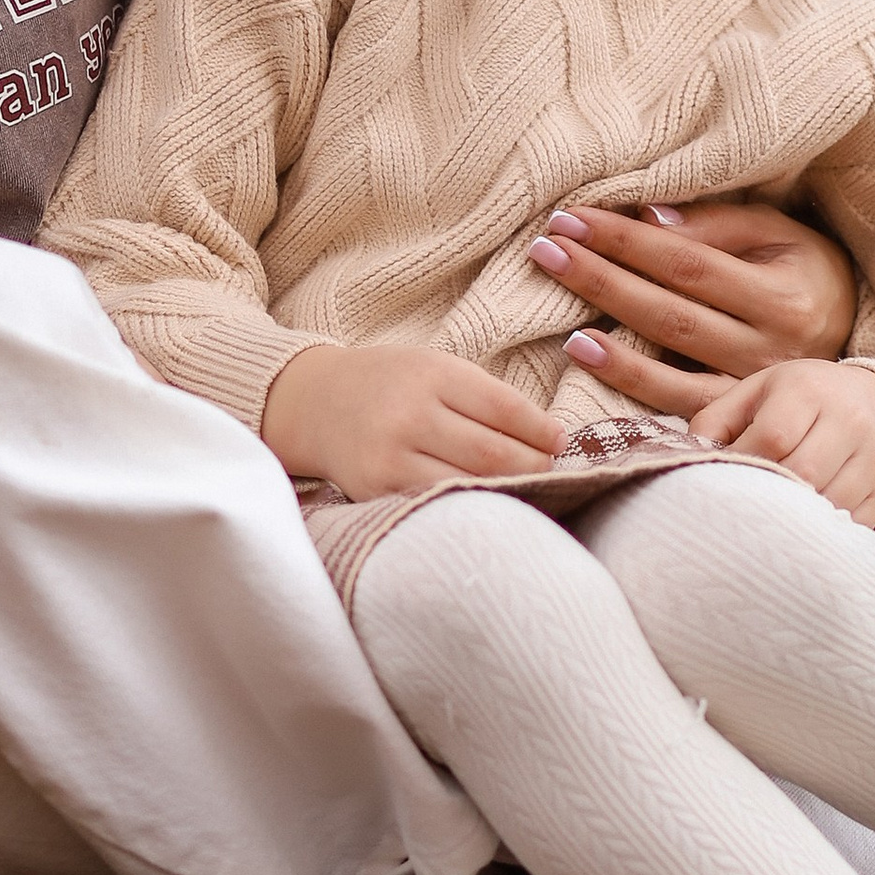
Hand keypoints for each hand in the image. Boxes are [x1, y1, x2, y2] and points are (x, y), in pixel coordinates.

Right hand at [262, 342, 566, 500]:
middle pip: (493, 453)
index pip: (505, 408)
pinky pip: (436, 504)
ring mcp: (391, 457)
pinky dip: (470, 505)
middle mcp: (410, 415)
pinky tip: (487, 504)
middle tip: (551, 470)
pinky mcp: (376, 490)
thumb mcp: (433, 368)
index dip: (542, 431)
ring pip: (469, 485)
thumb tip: (546, 437)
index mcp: (431, 375)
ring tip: (528, 489)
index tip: (561, 441)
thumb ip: (482, 397)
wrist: (313, 402)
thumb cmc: (389, 384)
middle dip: (534, 466)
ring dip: (509, 491)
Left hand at [530, 197, 859, 421]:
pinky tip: (584, 352)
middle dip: (600, 274)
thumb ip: (719, 225)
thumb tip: (650, 217)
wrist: (852, 365)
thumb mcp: (779, 236)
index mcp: (780, 294)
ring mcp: (749, 388)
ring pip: (667, 357)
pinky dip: (626, 377)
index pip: (687, 262)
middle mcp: (768, 345)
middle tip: (546, 247)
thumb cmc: (807, 277)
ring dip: (604, 327)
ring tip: (556, 294)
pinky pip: (673, 401)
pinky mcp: (734, 417)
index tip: (573, 218)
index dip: (627, 240)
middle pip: (668, 307)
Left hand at [690, 360, 874, 523]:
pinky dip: (820, 531)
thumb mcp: (753, 393)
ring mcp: (873, 458)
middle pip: (803, 473)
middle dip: (766, 493)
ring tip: (767, 517)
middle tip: (742, 504)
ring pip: (828, 504)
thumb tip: (692, 460)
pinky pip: (850, 524)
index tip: (725, 478)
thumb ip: (715, 421)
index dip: (744, 463)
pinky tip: (799, 526)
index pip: (773, 437)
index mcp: (808, 390)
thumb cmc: (797, 400)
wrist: (872, 403)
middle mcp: (849, 420)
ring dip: (793, 517)